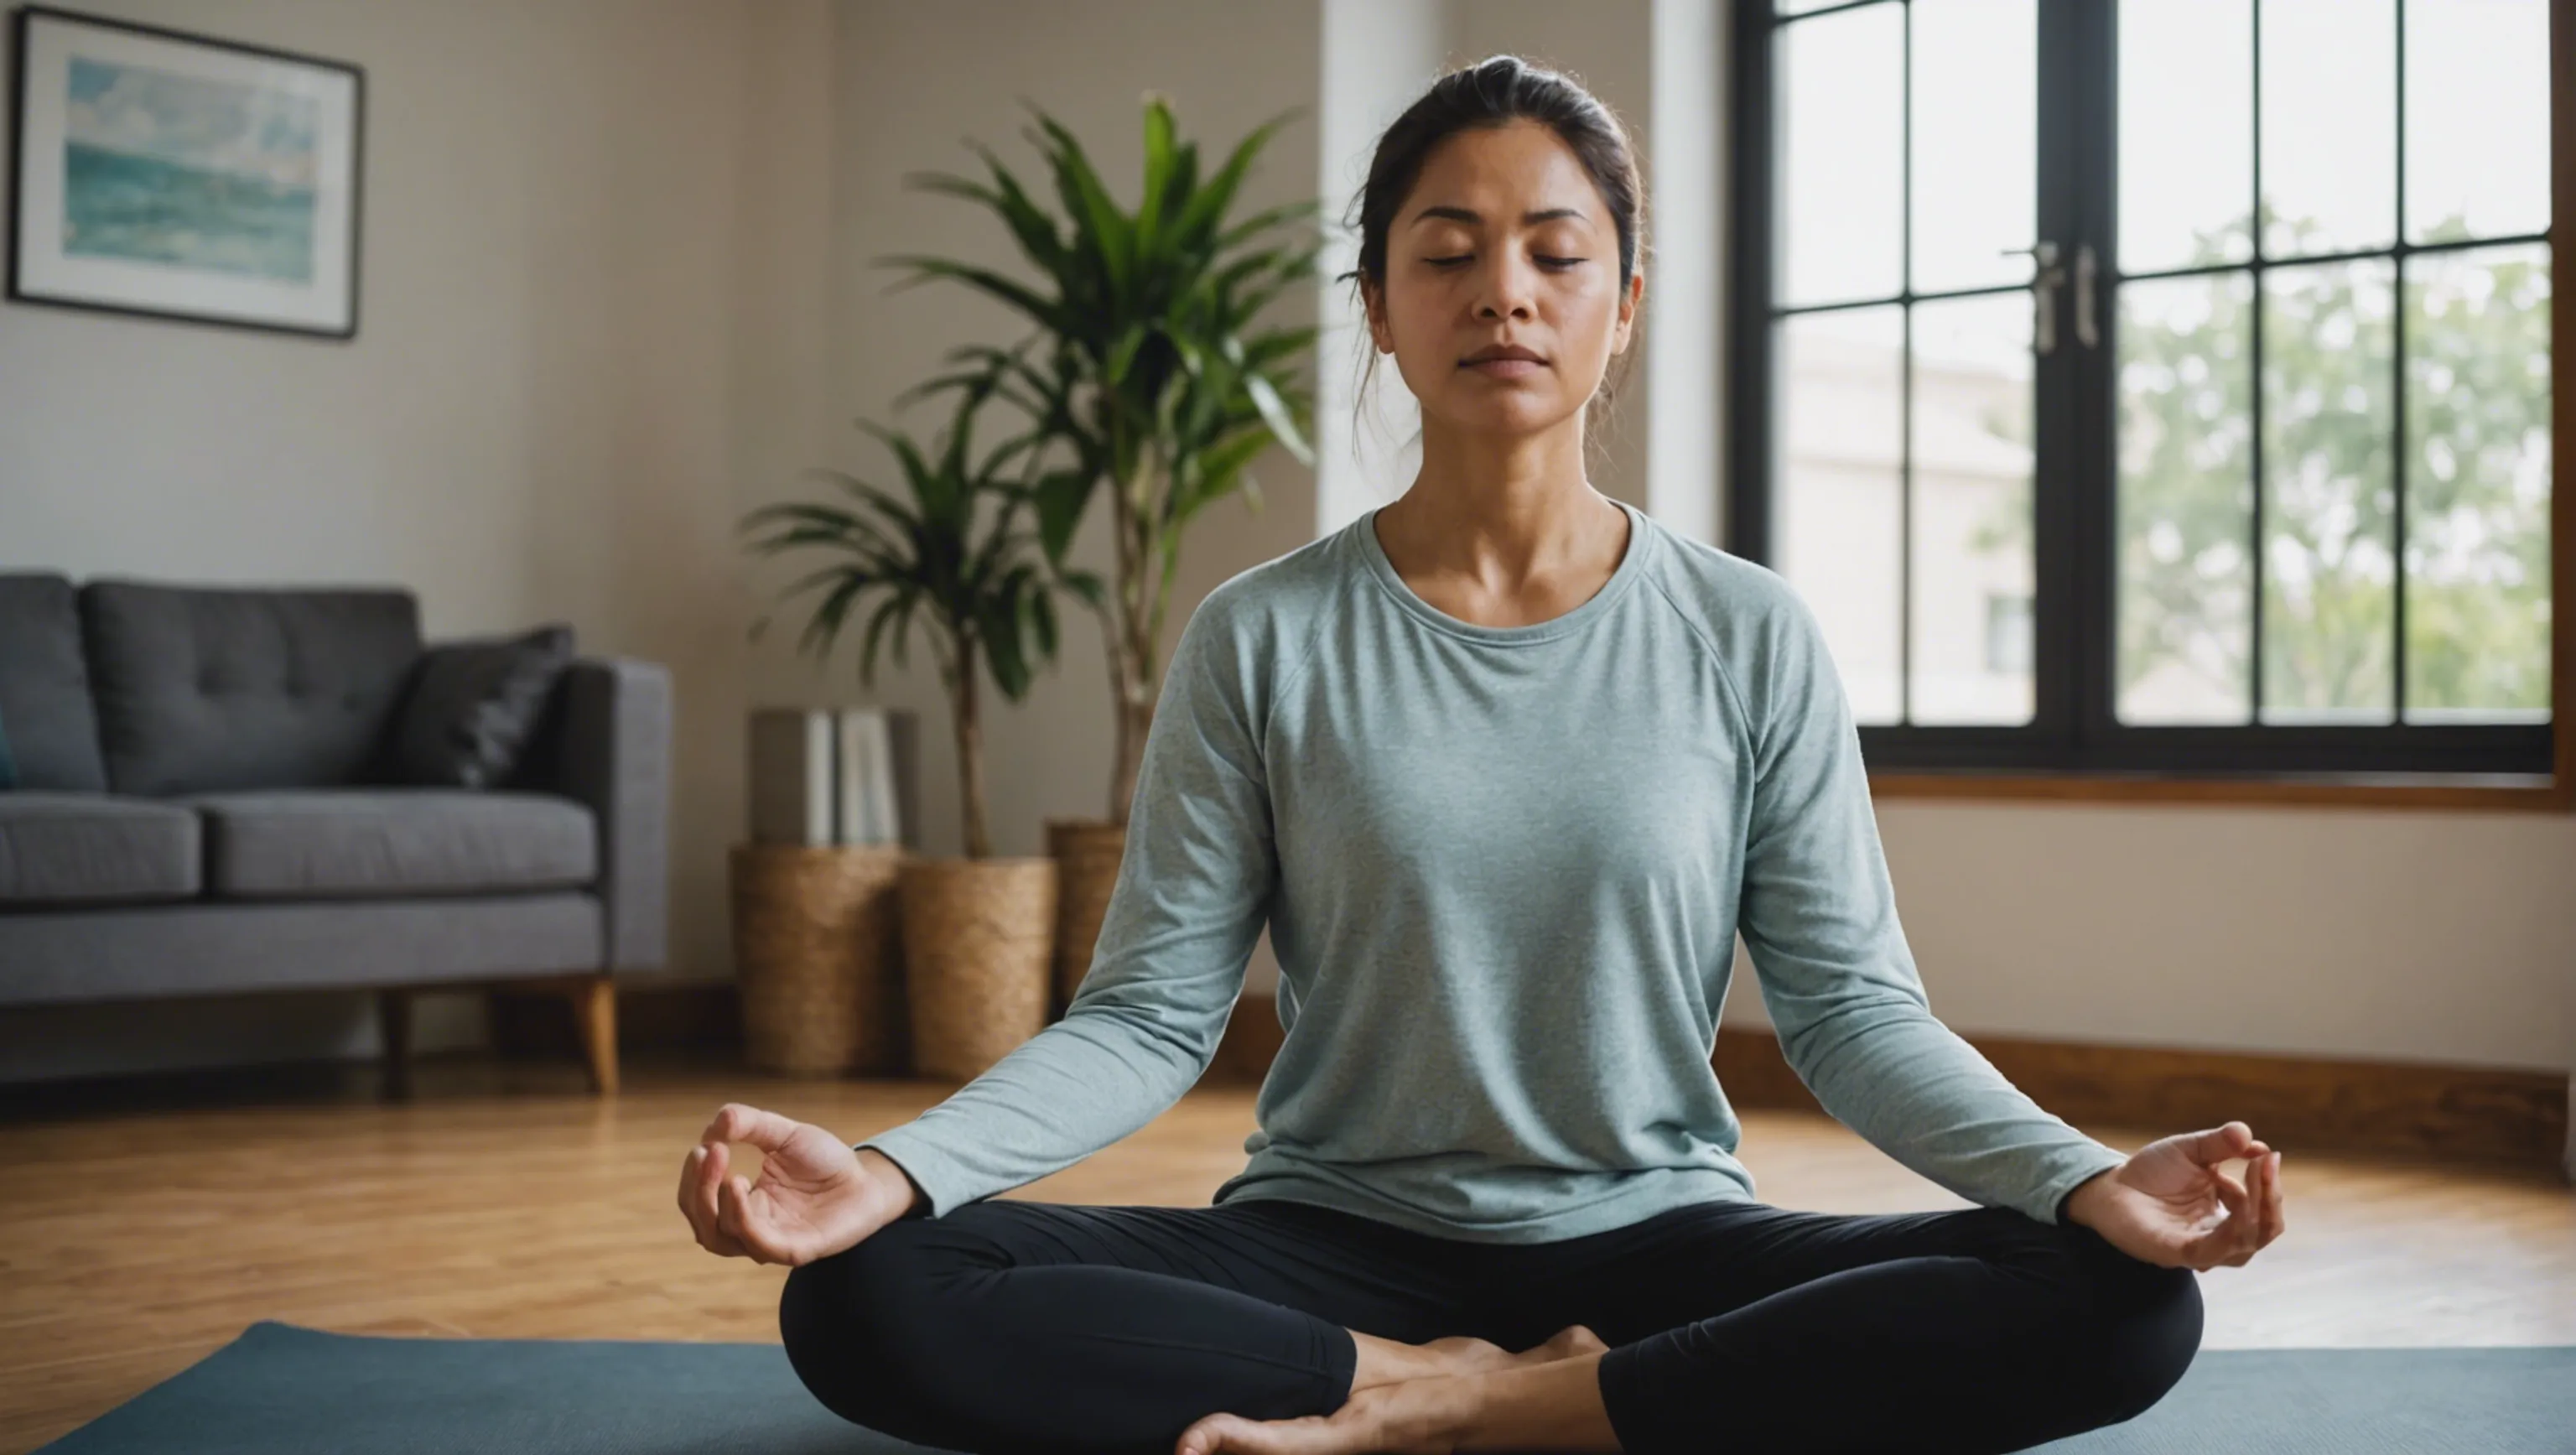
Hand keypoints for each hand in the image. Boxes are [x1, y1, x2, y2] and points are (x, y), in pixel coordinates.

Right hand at [676, 1103, 904, 1265]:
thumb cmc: (824, 1160)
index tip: (704, 1145)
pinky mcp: (794, 1250)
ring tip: (726, 1172)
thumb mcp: (785, 1134)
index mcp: (741, 1203)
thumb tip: (716, 1122)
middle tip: (709, 1151)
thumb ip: (751, 1124)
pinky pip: (758, 1244)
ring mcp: (770, 1241)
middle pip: (702, 1223)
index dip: (693, 1176)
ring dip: (713, 1204)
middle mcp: (749, 1227)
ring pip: (720, 1239)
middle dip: (697, 1188)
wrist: (868, 1178)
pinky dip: (741, 1218)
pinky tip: (739, 1185)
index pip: (698, 1200)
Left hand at [2063, 1120, 2284, 1270]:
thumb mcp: (2189, 1150)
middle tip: (2266, 1163)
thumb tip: (2252, 1137)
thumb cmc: (2151, 1172)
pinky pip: (2212, 1250)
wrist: (2108, 1186)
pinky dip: (2230, 1232)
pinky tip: (2239, 1204)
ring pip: (2243, 1245)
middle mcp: (2219, 1234)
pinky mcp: (2177, 1252)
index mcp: (2228, 1212)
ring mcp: (2200, 1246)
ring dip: (2256, 1212)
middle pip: (2263, 1230)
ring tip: (2253, 1178)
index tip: (2268, 1154)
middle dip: (2270, 1197)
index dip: (2269, 1183)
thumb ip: (2219, 1144)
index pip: (2264, 1208)